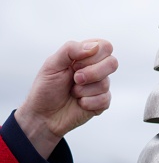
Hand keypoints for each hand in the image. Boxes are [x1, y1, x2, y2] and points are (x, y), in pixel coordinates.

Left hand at [15, 39, 117, 158]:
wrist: (43, 115)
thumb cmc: (46, 88)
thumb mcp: (52, 64)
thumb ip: (71, 49)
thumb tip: (94, 46)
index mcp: (86, 56)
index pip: (105, 47)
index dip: (93, 55)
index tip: (75, 64)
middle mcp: (96, 69)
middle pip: (112, 63)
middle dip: (91, 73)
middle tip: (75, 79)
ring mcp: (100, 86)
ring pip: (105, 83)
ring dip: (83, 90)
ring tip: (72, 93)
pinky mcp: (102, 103)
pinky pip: (104, 99)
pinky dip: (87, 102)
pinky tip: (79, 103)